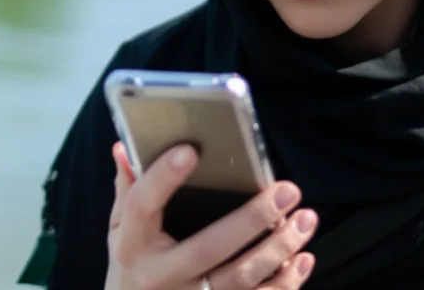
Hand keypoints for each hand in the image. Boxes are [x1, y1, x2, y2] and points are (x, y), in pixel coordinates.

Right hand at [104, 141, 317, 289]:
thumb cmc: (131, 267)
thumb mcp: (119, 230)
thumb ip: (127, 191)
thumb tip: (125, 147)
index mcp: (132, 245)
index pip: (143, 205)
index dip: (163, 178)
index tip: (190, 150)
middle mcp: (160, 275)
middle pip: (209, 247)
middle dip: (251, 219)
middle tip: (285, 191)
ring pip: (241, 277)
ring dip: (279, 248)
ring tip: (305, 219)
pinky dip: (285, 283)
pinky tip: (302, 259)